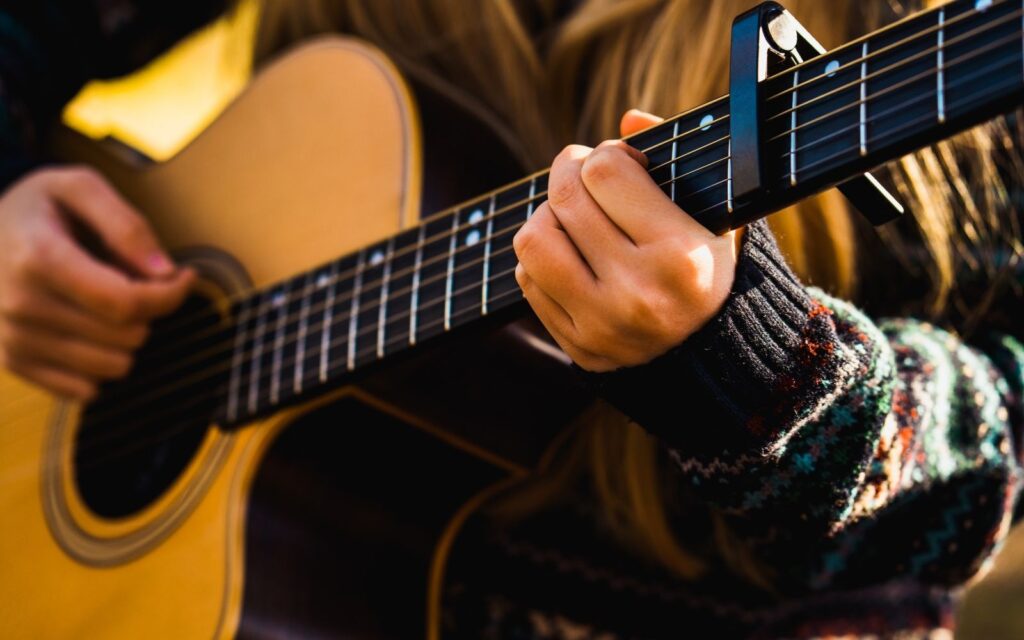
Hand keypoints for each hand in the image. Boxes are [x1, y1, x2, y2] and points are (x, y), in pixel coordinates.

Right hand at [0, 166, 193, 399]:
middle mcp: (21, 305)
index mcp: (39, 258)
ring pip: (113, 367)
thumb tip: (165, 272)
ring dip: (125, 339)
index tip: (181, 277)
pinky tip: (88, 331)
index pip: (125, 302)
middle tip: (134, 283)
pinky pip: (85, 390)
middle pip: (126, 336)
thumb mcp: (78, 187)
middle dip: (147, 311)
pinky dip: (99, 364)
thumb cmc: (34, 208)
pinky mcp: (12, 362)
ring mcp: (14, 338)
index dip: (168, 295)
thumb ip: (127, 225)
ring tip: (104, 303)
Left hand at [513, 110, 741, 371]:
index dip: (608, 152)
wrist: (713, 355)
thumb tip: (629, 118)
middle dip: (569, 170)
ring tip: (571, 215)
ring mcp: (602, 325)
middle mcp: (638, 293)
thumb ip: (676, 158)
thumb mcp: (715, 213)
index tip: (621, 160)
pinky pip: (528, 280)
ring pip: (533, 240)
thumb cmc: (710, 268)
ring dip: (546, 215)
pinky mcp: (578, 346)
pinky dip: (542, 257)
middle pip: (565, 198)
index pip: (606, 172)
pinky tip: (571, 254)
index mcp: (681, 256)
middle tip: (582, 171)